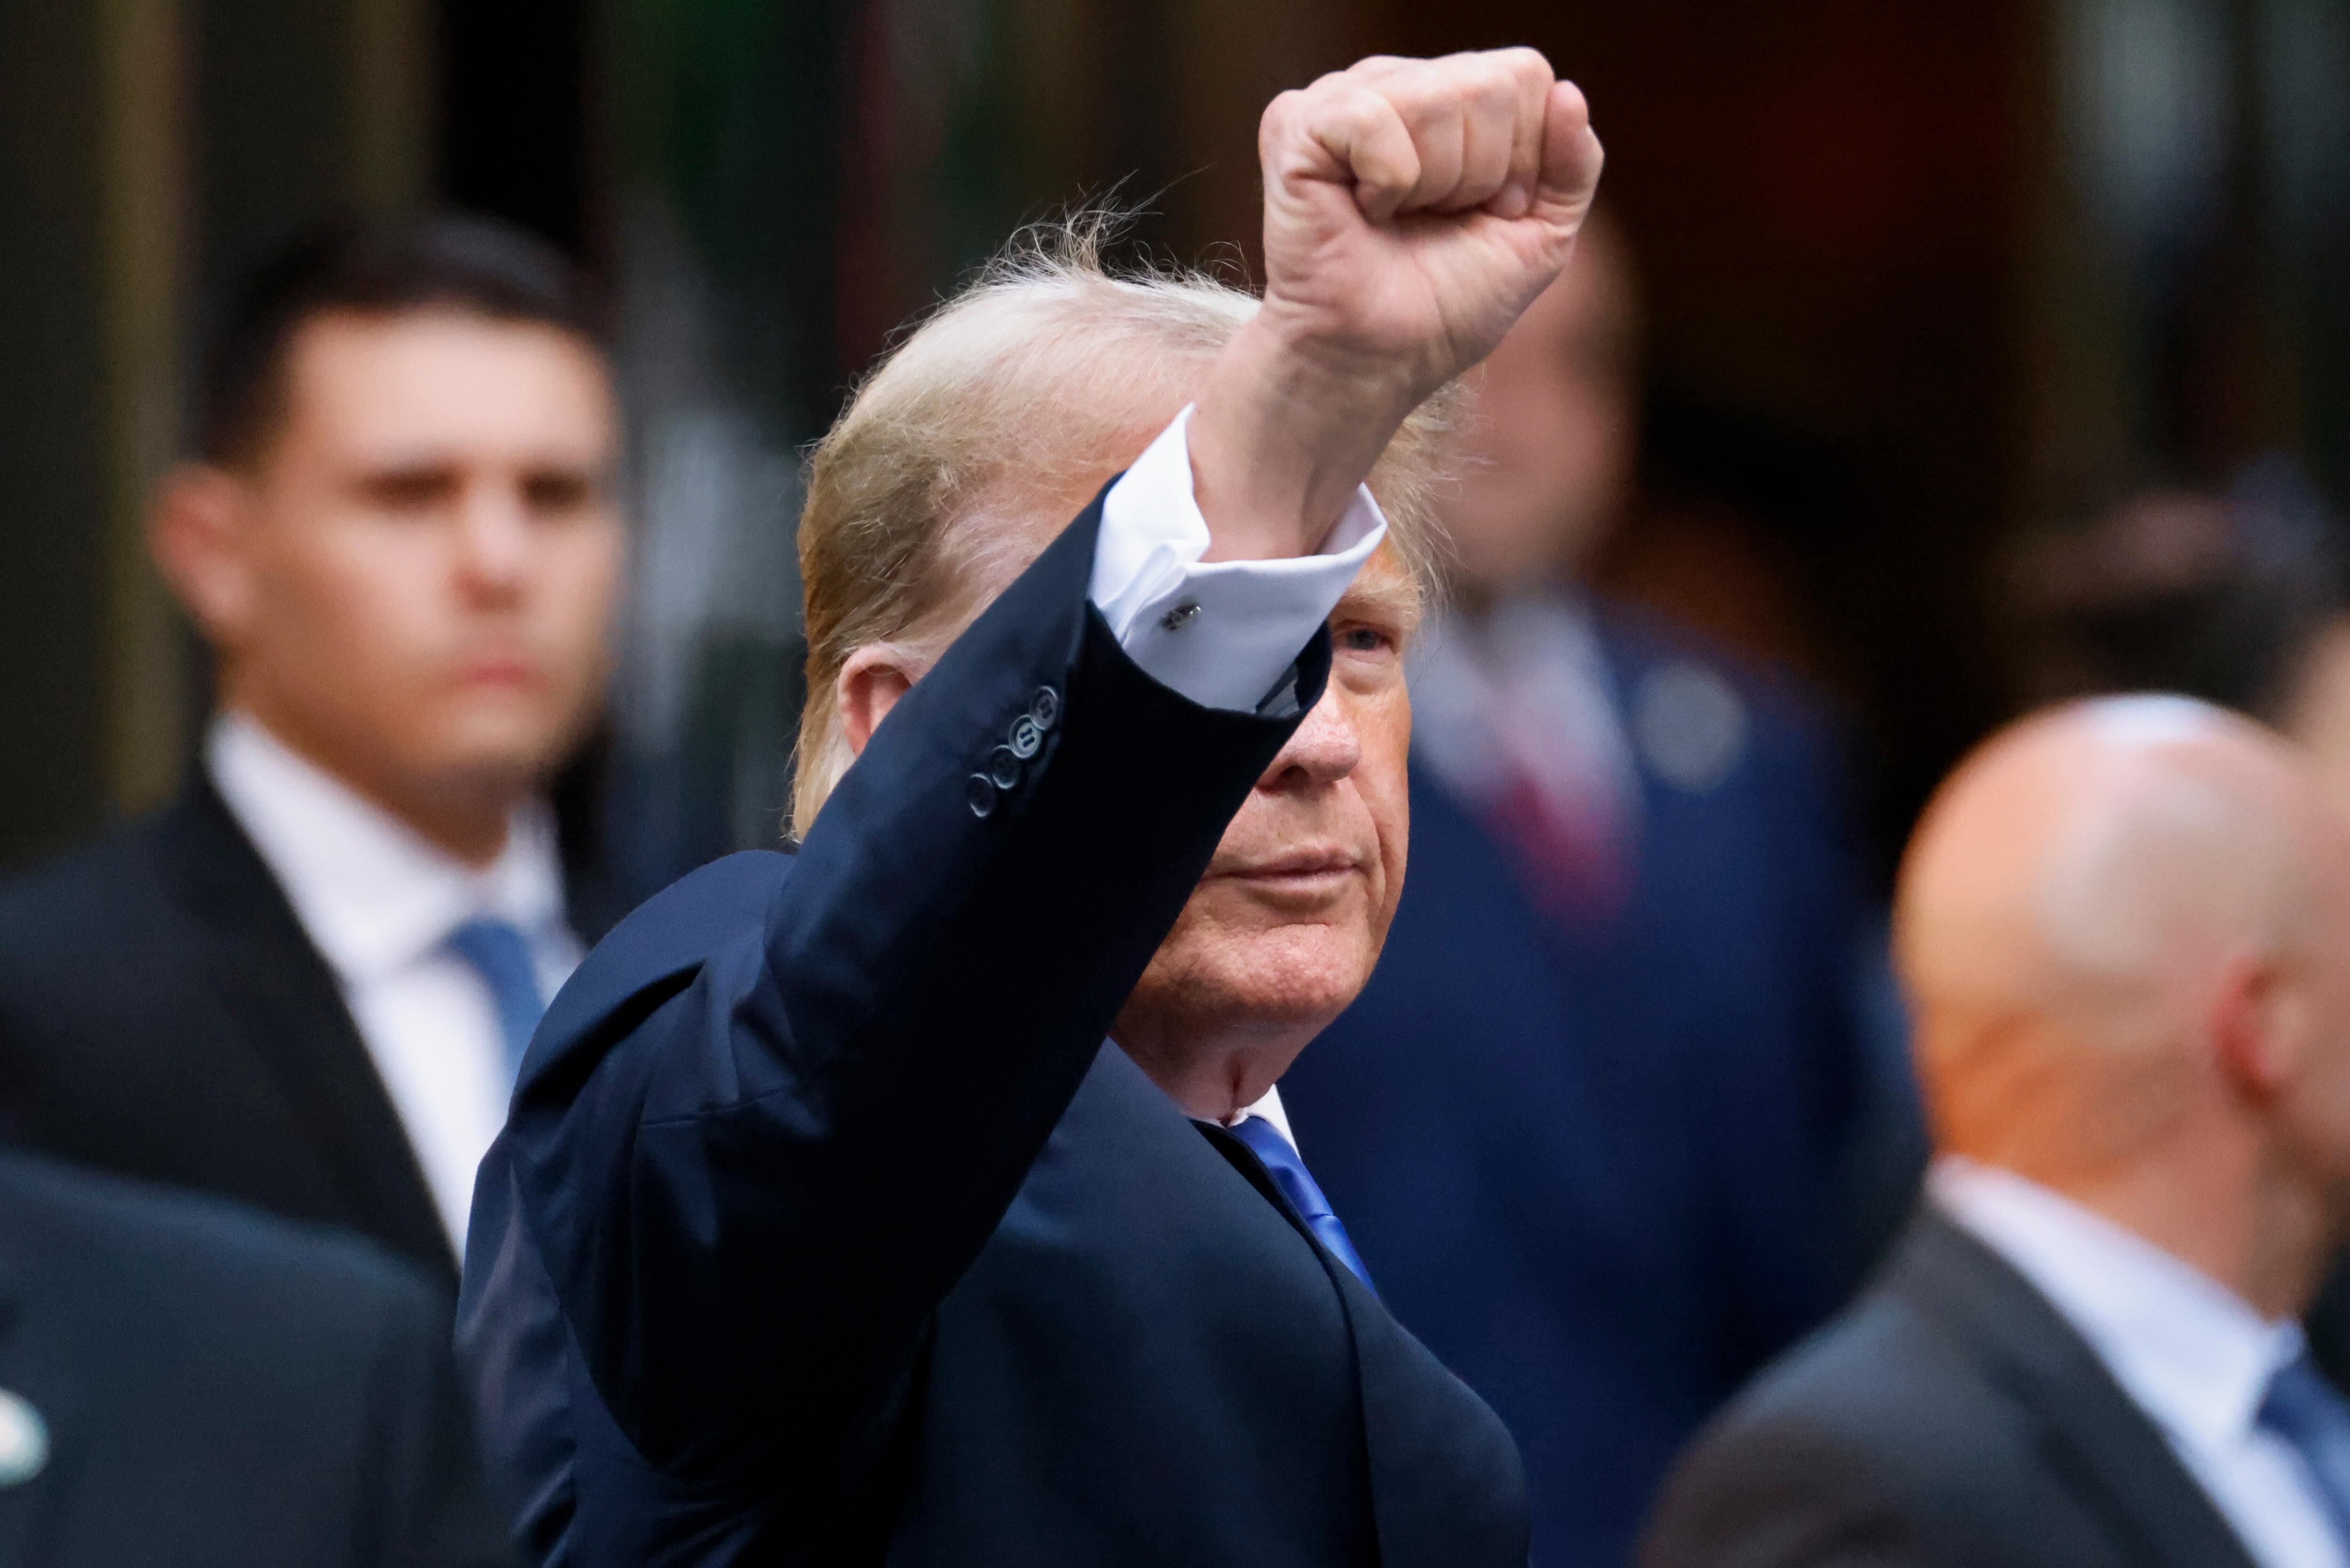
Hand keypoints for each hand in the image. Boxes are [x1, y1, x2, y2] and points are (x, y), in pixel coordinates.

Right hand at [1190, 50, 1603, 560]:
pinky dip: (1386, 180)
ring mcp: (1342, 97)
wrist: (1378, 360)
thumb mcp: (1541, 236)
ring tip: (1396, 218)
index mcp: (1451, 94)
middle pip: (1488, 84)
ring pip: (1435, 96)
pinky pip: (1370, 118)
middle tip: (1437, 220)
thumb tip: (1570, 93)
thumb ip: (1574, 164)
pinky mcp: (1296, 125)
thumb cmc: (1447, 305)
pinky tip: (1363, 211)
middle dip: (1480, 173)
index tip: (1486, 213)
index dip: (1522, 158)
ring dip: (1434, 183)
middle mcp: (1397, 82)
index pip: (1524, 75)